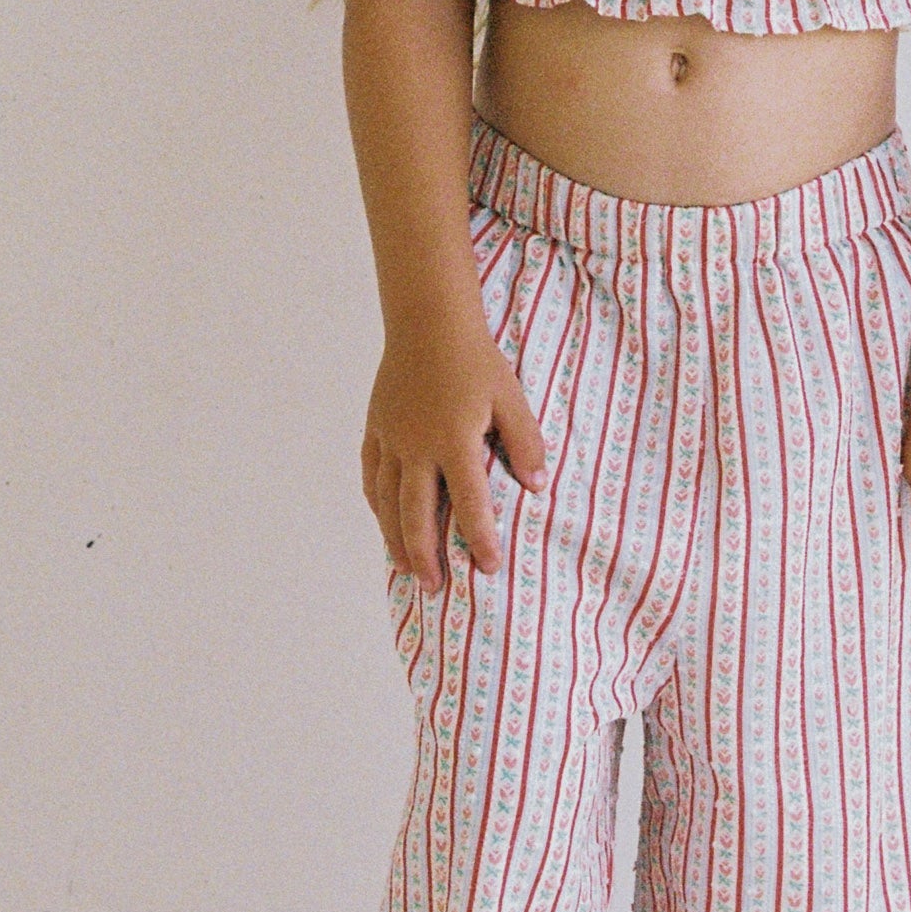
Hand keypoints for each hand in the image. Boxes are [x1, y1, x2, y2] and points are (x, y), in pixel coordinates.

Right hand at [363, 318, 546, 590]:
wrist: (428, 323)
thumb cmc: (475, 360)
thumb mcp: (511, 398)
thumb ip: (525, 442)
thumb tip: (537, 486)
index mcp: (455, 442)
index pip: (470, 504)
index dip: (481, 539)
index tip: (489, 567)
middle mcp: (417, 448)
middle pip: (418, 516)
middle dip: (428, 557)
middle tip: (438, 588)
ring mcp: (391, 441)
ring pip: (389, 504)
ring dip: (397, 541)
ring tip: (409, 570)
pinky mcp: (375, 431)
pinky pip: (373, 479)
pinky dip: (379, 507)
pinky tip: (386, 523)